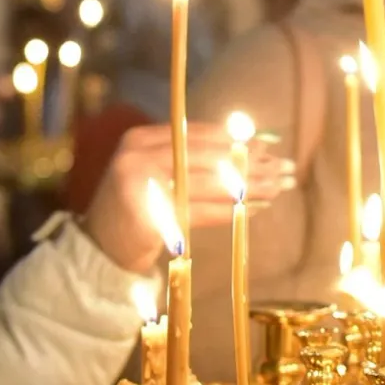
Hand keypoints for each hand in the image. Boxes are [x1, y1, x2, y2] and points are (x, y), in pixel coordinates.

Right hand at [83, 122, 295, 271]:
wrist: (100, 250)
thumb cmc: (137, 210)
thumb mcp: (159, 174)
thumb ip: (194, 159)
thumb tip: (253, 145)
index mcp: (141, 138)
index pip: (197, 134)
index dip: (236, 141)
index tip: (269, 147)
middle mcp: (138, 156)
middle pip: (207, 157)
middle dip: (250, 164)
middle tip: (284, 169)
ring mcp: (140, 186)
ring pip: (208, 183)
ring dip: (248, 187)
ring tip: (278, 188)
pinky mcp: (148, 217)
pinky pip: (199, 211)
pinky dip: (229, 211)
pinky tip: (255, 210)